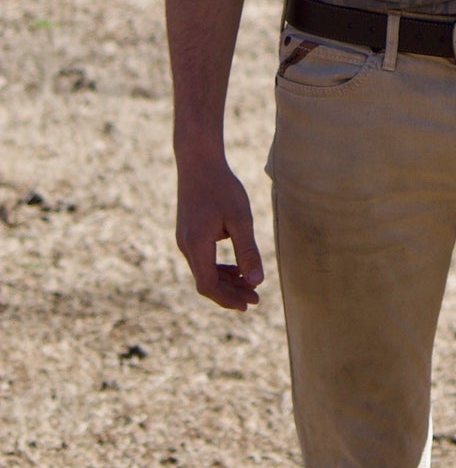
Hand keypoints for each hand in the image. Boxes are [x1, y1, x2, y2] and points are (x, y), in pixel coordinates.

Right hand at [175, 161, 263, 310]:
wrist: (198, 163)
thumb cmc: (222, 188)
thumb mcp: (241, 219)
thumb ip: (248, 251)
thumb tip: (257, 281)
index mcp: (196, 245)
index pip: (208, 285)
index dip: (228, 298)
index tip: (249, 304)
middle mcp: (186, 246)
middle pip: (205, 282)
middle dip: (230, 293)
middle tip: (255, 299)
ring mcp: (185, 241)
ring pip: (204, 272)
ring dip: (226, 281)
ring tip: (251, 286)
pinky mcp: (188, 234)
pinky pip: (203, 260)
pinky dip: (219, 268)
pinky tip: (238, 269)